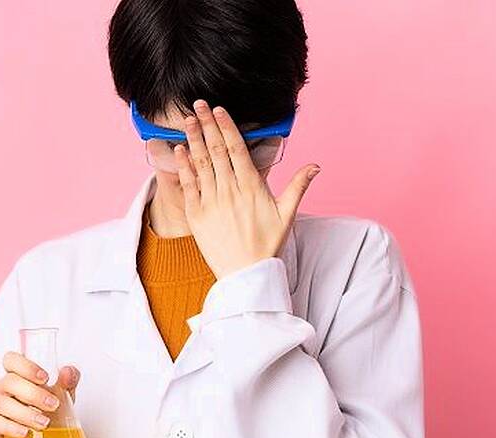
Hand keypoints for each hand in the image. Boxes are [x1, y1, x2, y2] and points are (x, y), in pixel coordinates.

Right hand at [0, 352, 80, 437]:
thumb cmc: (49, 411)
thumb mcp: (64, 395)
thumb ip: (68, 381)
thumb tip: (67, 372)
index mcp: (17, 375)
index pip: (11, 360)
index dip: (26, 366)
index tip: (45, 378)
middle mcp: (2, 388)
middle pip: (9, 382)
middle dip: (33, 393)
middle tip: (53, 404)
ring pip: (2, 404)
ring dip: (25, 413)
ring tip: (45, 423)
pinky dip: (12, 428)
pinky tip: (26, 432)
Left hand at [173, 98, 320, 278]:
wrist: (246, 275)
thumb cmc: (267, 245)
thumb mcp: (287, 214)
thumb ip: (298, 186)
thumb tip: (315, 166)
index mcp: (252, 188)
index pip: (237, 149)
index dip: (227, 127)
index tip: (219, 111)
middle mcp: (231, 191)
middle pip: (217, 150)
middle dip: (207, 125)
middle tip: (198, 104)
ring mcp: (212, 203)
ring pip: (201, 164)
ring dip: (194, 139)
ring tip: (188, 120)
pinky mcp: (197, 216)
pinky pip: (189, 185)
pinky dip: (184, 166)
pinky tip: (179, 150)